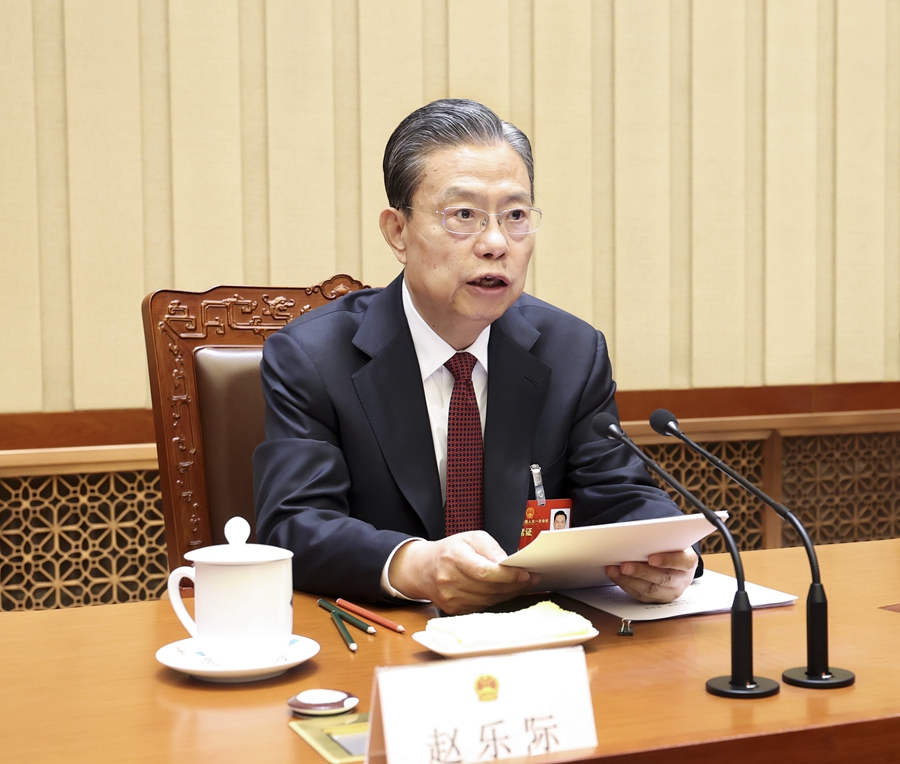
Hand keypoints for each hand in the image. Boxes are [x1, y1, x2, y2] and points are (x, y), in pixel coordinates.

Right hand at [388, 532, 536, 614]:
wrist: (423, 568)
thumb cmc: (450, 550)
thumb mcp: (470, 538)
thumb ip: (490, 548)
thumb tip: (506, 563)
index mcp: (453, 557)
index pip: (484, 572)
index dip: (507, 575)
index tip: (524, 573)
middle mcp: (449, 580)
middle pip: (488, 588)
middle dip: (514, 585)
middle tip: (531, 579)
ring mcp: (449, 598)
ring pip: (488, 600)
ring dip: (508, 594)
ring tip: (522, 584)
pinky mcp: (453, 609)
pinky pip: (481, 607)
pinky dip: (496, 600)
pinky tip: (505, 592)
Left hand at [605, 547, 697, 602]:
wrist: (675, 565)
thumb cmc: (670, 549)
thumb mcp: (671, 542)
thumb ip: (660, 540)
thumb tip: (638, 536)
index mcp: (688, 561)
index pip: (682, 562)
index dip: (668, 560)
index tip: (652, 558)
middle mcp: (682, 580)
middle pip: (663, 578)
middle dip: (641, 572)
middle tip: (624, 565)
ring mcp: (670, 592)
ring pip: (650, 589)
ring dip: (629, 580)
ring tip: (614, 570)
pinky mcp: (656, 599)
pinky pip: (640, 595)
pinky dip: (625, 585)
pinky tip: (615, 576)